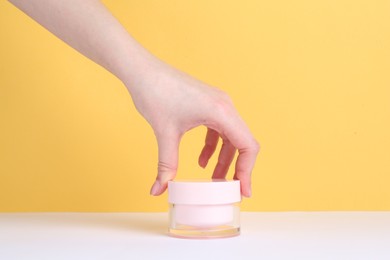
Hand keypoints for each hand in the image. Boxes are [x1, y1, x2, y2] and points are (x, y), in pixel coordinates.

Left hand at [126, 62, 259, 196]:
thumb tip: (159, 190)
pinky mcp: (208, 104)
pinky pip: (219, 129)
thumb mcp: (165, 133)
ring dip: (224, 159)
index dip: (248, 170)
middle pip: (242, 142)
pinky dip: (213, 147)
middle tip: (230, 189)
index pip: (248, 145)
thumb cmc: (155, 93)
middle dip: (237, 167)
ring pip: (231, 137)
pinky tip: (202, 160)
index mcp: (221, 111)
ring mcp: (218, 103)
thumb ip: (166, 165)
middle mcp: (225, 106)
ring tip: (214, 178)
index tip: (243, 190)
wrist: (142, 70)